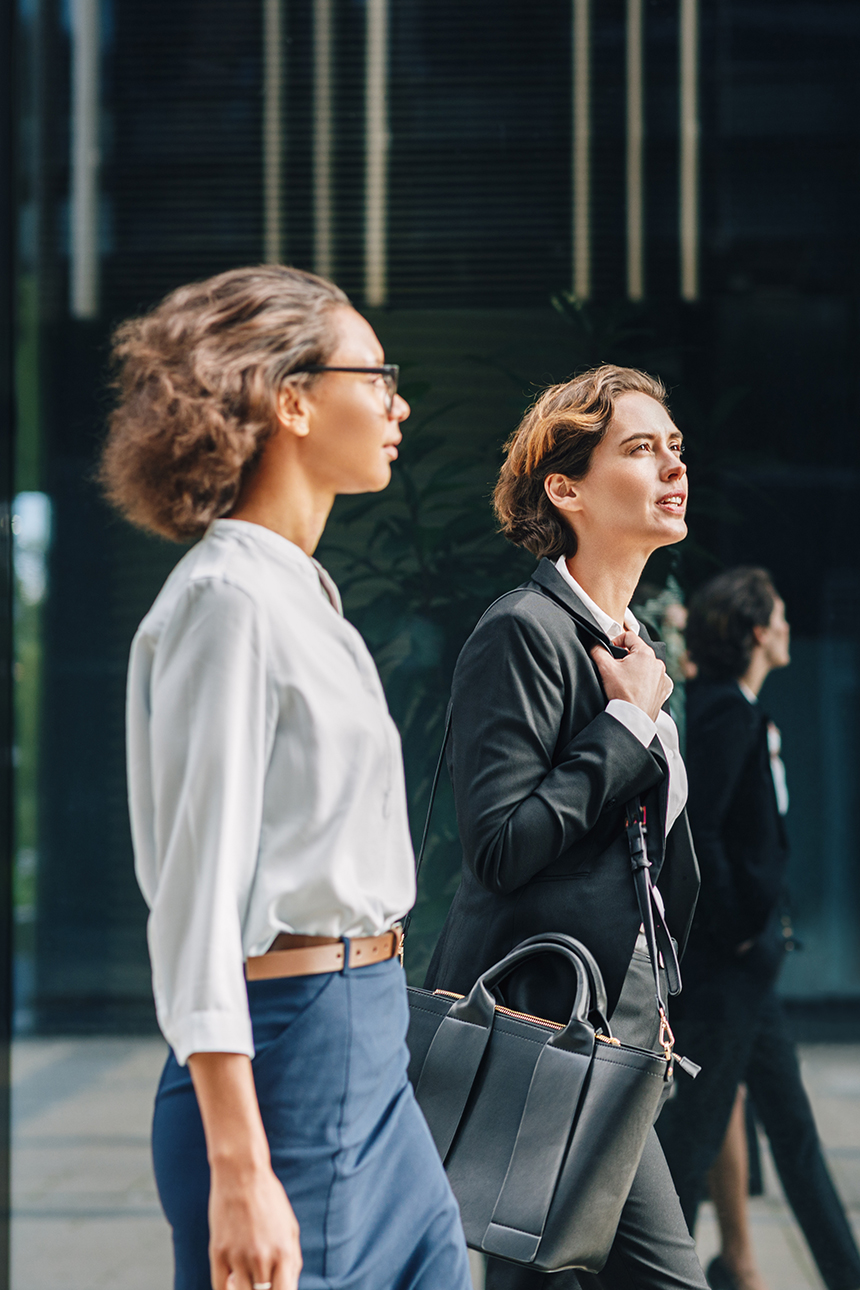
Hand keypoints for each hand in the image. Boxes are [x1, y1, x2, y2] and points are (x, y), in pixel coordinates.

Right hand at [211, 1159, 301, 1289]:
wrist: (242, 1174)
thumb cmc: (269, 1200)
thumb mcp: (290, 1228)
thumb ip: (293, 1260)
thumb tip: (289, 1287)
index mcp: (284, 1252)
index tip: (276, 1289)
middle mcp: (262, 1258)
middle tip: (260, 1279)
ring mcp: (238, 1256)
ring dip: (244, 1289)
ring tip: (247, 1278)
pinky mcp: (218, 1252)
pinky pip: (219, 1287)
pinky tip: (232, 1282)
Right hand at [590, 631, 672, 722]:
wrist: (632, 717)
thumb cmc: (622, 693)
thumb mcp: (605, 668)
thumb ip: (598, 650)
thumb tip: (594, 643)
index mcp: (645, 653)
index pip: (629, 636)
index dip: (616, 640)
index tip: (610, 650)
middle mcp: (657, 663)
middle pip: (637, 651)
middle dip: (625, 657)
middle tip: (615, 668)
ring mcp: (662, 677)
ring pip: (645, 665)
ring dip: (634, 669)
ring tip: (624, 681)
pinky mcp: (662, 689)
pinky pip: (652, 679)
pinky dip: (643, 681)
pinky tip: (633, 689)